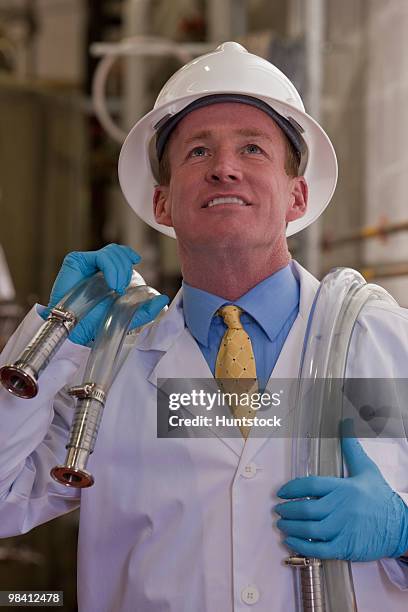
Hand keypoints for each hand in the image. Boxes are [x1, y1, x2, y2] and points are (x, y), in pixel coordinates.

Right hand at [41, 244, 168, 345]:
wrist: (74, 329)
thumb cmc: (94, 323)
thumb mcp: (126, 316)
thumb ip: (145, 310)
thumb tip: (163, 299)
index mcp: (106, 274)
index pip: (119, 254)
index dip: (128, 253)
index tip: (136, 259)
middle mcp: (96, 267)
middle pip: (118, 252)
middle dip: (125, 267)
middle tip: (122, 288)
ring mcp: (86, 263)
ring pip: (111, 252)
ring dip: (119, 269)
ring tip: (117, 288)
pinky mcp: (76, 261)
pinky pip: (100, 256)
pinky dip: (111, 267)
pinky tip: (112, 283)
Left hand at [274, 422, 407, 560]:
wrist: (400, 527)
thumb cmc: (381, 499)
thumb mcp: (367, 470)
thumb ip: (352, 448)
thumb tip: (346, 424)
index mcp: (343, 488)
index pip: (311, 485)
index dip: (292, 488)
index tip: (282, 491)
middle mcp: (341, 508)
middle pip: (306, 509)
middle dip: (288, 510)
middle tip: (279, 509)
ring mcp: (343, 529)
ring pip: (309, 529)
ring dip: (291, 527)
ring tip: (282, 524)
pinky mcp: (345, 547)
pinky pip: (318, 549)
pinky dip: (302, 546)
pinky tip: (292, 541)